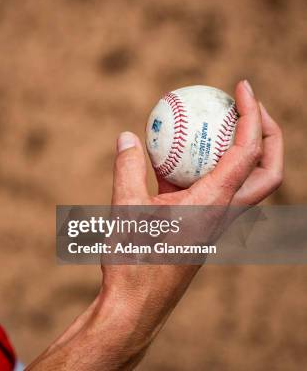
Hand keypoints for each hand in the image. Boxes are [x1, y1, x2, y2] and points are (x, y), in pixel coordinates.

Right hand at [28, 81, 283, 369]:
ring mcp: (215, 223)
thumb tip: (127, 136)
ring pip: (249, 184)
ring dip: (246, 152)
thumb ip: (127, 168)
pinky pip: (217, 191)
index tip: (242, 87)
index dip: (251, 114)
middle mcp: (224, 213)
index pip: (247, 151)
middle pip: (268, 171)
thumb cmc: (133, 260)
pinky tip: (178, 160)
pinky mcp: (201, 229)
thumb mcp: (124, 208)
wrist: (137, 305)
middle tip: (247, 107)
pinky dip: (212, 168)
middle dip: (268, 134)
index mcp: (213, 203)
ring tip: (220, 126)